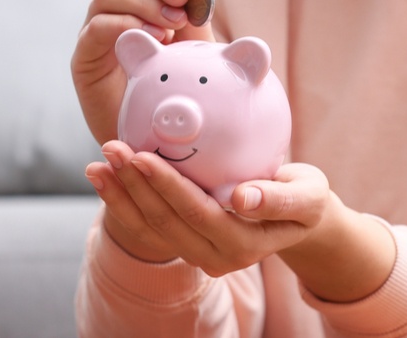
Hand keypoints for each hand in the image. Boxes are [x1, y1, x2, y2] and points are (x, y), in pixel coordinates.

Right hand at [72, 0, 215, 143]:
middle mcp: (116, 9)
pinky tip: (154, 39)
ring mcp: (96, 30)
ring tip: (172, 25)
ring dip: (144, 4)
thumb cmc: (172, 88)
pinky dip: (126, 25)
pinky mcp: (85, 57)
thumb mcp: (193, 45)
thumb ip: (197, 14)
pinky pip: (97, 28)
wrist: (151, 136)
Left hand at [84, 140, 340, 275]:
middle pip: (166, 221)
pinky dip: (121, 201)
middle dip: (134, 185)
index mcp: (244, 245)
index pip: (198, 213)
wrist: (298, 216)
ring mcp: (197, 254)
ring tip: (98, 162)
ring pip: (150, 227)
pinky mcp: (183, 242)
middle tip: (112, 148)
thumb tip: (243, 199)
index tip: (142, 155)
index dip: (167, 186)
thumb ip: (279, 199)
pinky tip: (101, 177)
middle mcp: (216, 258)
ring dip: (120, 194)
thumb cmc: (305, 197)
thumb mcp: (308, 195)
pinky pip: (146, 226)